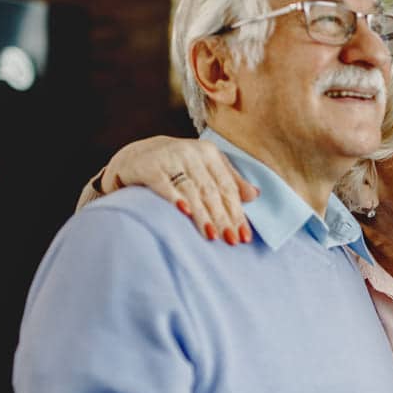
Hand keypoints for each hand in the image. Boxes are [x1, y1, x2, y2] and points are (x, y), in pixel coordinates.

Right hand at [102, 136, 258, 244]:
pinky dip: (174, 197)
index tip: (244, 236)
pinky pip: (164, 184)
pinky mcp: (149, 166)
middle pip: (211, 191)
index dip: (237, 213)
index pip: (227, 188)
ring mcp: (170, 158)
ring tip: (212, 235)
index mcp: (209, 153)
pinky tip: (184, 212)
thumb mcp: (205, 167)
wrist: (137, 155)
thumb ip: (229, 180)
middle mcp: (191, 152)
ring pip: (191, 190)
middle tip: (231, 240)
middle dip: (223, 218)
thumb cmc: (179, 166)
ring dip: (202, 214)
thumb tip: (255, 195)